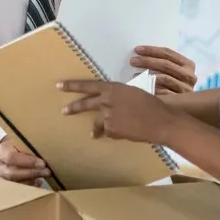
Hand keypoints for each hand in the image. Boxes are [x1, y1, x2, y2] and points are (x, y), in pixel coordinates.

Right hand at [0, 137, 50, 182]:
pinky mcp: (5, 186)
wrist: (4, 153)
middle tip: (47, 172)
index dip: (28, 162)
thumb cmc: (16, 146)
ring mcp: (0, 177)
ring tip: (44, 176)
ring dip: (32, 180)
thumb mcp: (21, 142)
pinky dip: (30, 186)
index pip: (11, 157)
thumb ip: (29, 149)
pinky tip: (38, 182)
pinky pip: (17, 190)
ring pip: (14, 183)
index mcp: (1, 151)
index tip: (42, 163)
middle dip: (31, 173)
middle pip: (11, 173)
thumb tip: (45, 155)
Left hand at [59, 79, 179, 143]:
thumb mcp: (133, 94)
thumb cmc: (151, 105)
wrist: (160, 121)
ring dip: (97, 129)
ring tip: (94, 134)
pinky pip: (108, 132)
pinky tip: (126, 132)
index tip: (59, 86)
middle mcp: (107, 101)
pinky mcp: (111, 130)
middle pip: (86, 104)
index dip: (73, 86)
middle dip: (73, 108)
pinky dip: (115, 133)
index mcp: (113, 88)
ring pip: (98, 122)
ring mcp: (107, 116)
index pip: (88, 85)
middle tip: (63, 111)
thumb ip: (118, 97)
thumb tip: (109, 104)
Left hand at [130, 46, 196, 95]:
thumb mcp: (172, 71)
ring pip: (164, 78)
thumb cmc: (173, 84)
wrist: (183, 105)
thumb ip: (162, 63)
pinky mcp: (179, 100)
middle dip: (147, 61)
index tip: (137, 50)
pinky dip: (151, 88)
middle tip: (133, 61)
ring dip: (148, 75)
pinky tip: (142, 86)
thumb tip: (140, 55)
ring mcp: (185, 88)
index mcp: (188, 64)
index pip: (168, 53)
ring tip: (135, 74)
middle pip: (166, 65)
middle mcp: (189, 76)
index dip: (152, 50)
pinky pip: (163, 92)